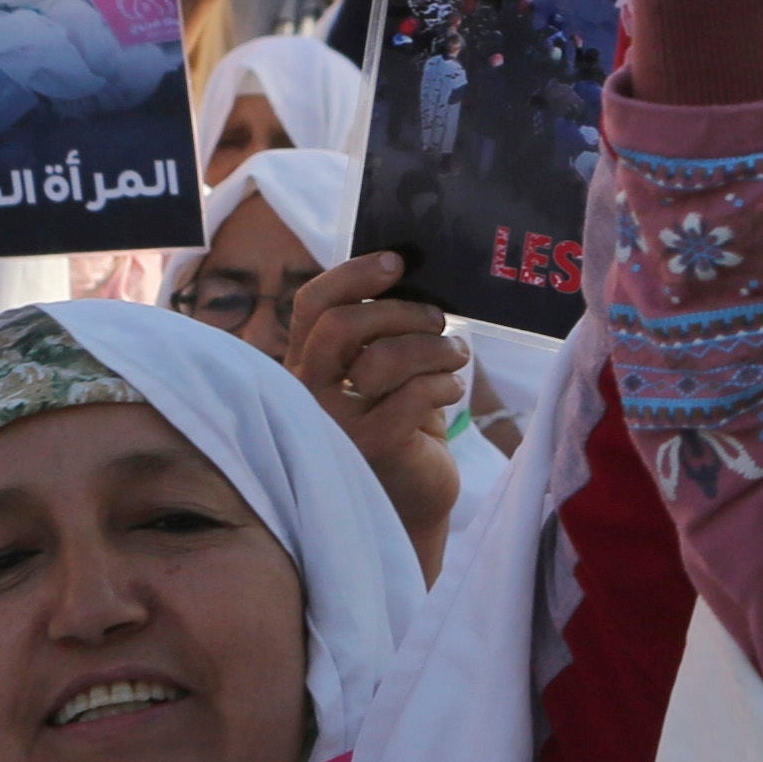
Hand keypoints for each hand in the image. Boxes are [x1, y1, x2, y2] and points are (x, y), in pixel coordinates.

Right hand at [281, 249, 467, 558]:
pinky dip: (444, 384)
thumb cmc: (400, 425)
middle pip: (343, 325)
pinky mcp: (371, 448)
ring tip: (456, 356)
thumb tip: (411, 274)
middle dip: (401, 311)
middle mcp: (308, 393)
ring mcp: (335, 424)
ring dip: (435, 348)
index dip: (353, 274)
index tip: (397, 262)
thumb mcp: (385, 371)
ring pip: (385, 358)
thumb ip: (382, 331)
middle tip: (437, 320)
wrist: (411, 499)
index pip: (312, 305)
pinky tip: (451, 391)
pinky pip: (414, 394)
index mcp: (306, 365)